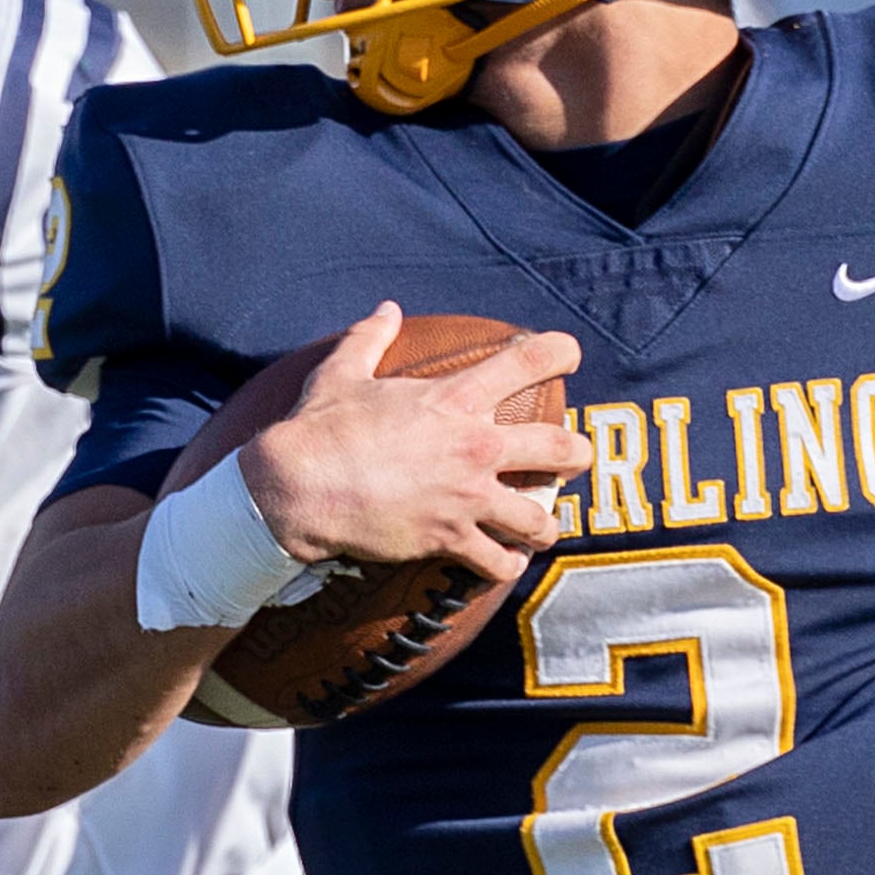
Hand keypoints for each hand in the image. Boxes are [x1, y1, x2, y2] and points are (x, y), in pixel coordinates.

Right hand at [239, 302, 591, 584]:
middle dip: (577, 455)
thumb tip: (386, 309)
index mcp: (454, 399)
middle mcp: (474, 447)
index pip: (526, 361)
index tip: (571, 354)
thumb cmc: (320, 427)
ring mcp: (466, 497)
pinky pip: (498, 563)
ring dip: (545, 524)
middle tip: (575, 459)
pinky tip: (503, 561)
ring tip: (541, 526)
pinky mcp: (449, 539)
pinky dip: (506, 565)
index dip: (560, 351)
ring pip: (540, 518)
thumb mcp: (342, 371)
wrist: (297, 488)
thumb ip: (371, 336)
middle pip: (560, 449)